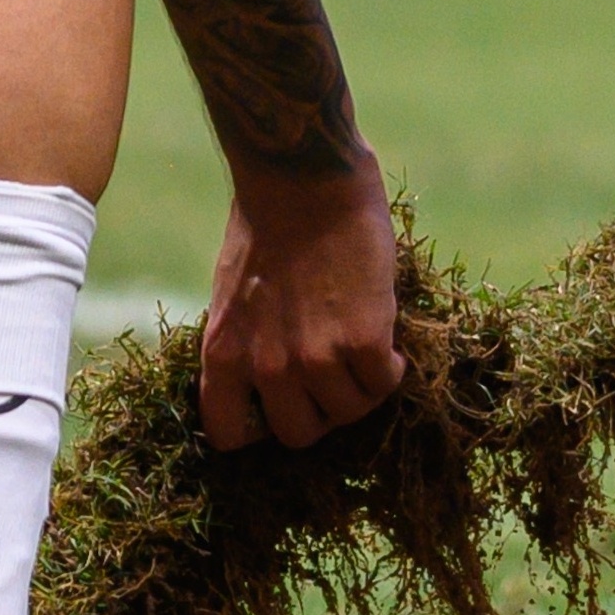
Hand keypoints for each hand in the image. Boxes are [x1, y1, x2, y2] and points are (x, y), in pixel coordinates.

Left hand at [199, 152, 406, 450]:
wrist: (305, 180)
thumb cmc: (267, 224)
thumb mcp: (232, 295)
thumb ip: (247, 342)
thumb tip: (268, 376)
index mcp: (224, 354)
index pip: (227, 434)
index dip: (258, 427)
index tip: (280, 405)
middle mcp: (266, 367)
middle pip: (299, 434)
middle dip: (320, 411)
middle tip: (334, 377)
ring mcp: (315, 359)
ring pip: (349, 412)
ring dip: (361, 388)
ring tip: (364, 350)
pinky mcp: (363, 342)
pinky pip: (384, 384)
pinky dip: (390, 368)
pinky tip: (386, 338)